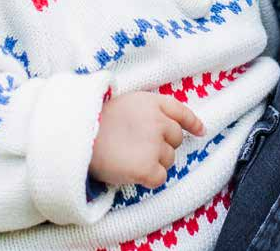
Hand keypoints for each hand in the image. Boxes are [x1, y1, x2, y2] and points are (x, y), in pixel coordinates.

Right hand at [89, 91, 204, 188]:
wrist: (79, 136)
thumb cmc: (97, 120)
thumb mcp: (126, 102)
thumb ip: (147, 110)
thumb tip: (164, 123)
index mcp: (152, 102)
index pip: (180, 111)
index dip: (192, 122)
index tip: (200, 131)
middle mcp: (158, 121)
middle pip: (176, 139)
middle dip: (163, 144)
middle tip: (140, 147)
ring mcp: (155, 145)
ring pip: (168, 159)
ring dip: (155, 161)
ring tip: (130, 156)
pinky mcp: (148, 167)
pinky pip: (160, 177)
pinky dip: (150, 178)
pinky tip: (134, 172)